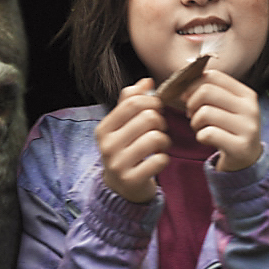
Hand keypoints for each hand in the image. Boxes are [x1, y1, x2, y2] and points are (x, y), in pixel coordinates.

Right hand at [96, 78, 170, 202]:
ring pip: (155, 138)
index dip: (152, 101)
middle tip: (159, 129)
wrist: (120, 188)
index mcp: (103, 129)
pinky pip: (160, 160)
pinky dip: (164, 158)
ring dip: (164, 140)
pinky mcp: (132, 180)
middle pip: (147, 118)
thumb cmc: (125, 150)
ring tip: (160, 145)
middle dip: (160, 121)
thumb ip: (131, 101)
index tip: (156, 108)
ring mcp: (118, 164)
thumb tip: (146, 80)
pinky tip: (159, 160)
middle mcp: (107, 146)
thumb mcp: (122, 126)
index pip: (132, 103)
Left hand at [183, 69, 262, 171]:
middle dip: (191, 103)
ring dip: (194, 122)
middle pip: (207, 92)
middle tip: (191, 114)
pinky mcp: (240, 146)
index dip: (193, 84)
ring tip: (199, 128)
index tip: (187, 96)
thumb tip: (182, 83)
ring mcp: (248, 128)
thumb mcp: (225, 107)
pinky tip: (206, 139)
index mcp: (246, 94)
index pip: (214, 76)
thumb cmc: (228, 128)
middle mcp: (250, 108)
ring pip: (205, 112)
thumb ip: (210, 91)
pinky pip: (207, 134)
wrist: (246, 159)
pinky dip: (200, 136)